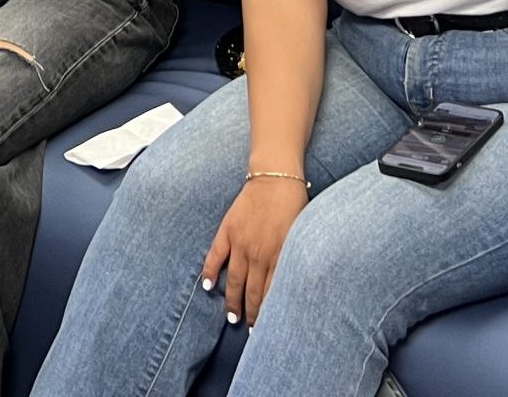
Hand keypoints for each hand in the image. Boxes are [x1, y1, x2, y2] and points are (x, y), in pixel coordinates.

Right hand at [202, 176, 306, 325]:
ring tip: (231, 318)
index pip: (271, 293)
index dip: (267, 313)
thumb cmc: (293, 205)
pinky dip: (209, 271)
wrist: (276, 177)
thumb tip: (288, 283)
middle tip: (249, 331)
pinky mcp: (228, 231)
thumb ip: (291, 258)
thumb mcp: (300, 235)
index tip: (265, 329)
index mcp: (279, 255)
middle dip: (251, 314)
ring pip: (234, 280)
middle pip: (252, 292)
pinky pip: (215, 255)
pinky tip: (206, 287)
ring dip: (232, 301)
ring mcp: (241, 243)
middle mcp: (259, 254)